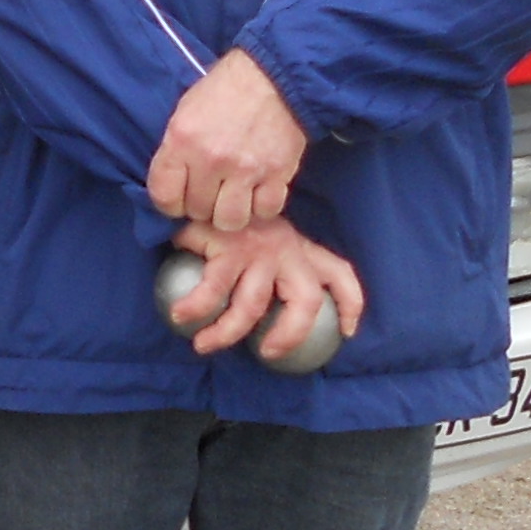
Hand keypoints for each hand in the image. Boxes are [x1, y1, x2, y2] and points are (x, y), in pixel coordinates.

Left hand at [149, 49, 305, 233]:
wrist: (273, 75)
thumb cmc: (224, 91)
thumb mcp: (184, 113)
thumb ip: (176, 151)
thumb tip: (172, 188)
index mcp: (182, 140)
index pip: (163, 197)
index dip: (170, 203)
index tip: (180, 197)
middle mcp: (211, 159)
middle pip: (197, 211)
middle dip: (202, 205)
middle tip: (211, 191)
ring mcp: (246, 169)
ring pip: (229, 220)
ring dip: (230, 213)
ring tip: (234, 197)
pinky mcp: (277, 173)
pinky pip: (265, 211)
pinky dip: (261, 206)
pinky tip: (258, 192)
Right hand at [161, 215, 365, 365]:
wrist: (201, 177)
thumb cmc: (228, 217)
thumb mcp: (261, 232)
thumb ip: (269, 257)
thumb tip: (257, 304)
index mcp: (299, 246)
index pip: (338, 272)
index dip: (350, 304)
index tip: (347, 331)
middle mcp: (286, 248)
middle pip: (306, 300)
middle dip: (290, 334)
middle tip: (267, 353)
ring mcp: (258, 248)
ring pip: (252, 304)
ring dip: (226, 332)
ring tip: (202, 345)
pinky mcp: (229, 246)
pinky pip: (213, 290)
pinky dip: (196, 308)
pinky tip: (180, 316)